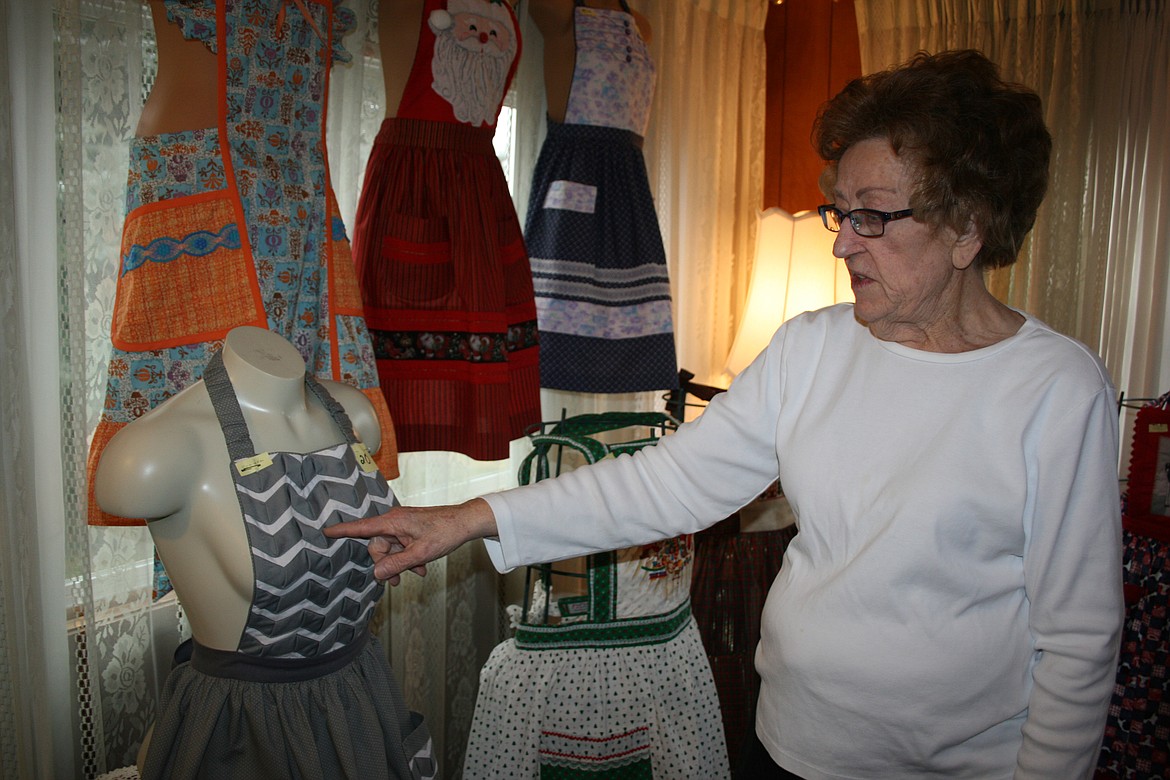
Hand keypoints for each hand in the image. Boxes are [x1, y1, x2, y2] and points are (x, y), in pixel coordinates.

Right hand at [324, 498, 497, 583]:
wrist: (466, 522)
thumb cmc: (445, 532)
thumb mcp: (420, 554)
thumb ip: (396, 564)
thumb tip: (377, 573)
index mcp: (393, 522)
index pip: (362, 528)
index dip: (342, 531)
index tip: (325, 532)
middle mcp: (394, 521)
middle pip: (377, 546)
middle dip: (386, 564)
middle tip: (397, 581)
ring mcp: (403, 525)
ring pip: (391, 549)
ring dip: (400, 563)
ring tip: (417, 572)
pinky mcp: (411, 529)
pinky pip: (401, 546)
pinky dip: (408, 558)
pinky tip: (421, 568)